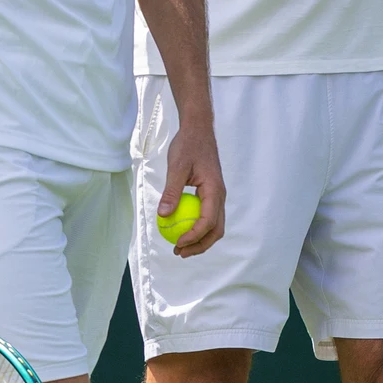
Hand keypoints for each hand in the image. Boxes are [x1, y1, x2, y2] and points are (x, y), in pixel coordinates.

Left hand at [160, 120, 226, 256]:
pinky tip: (181, 230)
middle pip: (216, 230)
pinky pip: (207, 217)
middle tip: (179, 252)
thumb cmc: (187, 145)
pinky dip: (197, 228)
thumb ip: (171, 191)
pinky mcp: (211, 194)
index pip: (208, 221)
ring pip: (214, 226)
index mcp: (214, 190)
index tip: (177, 243)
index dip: (194, 236)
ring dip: (199, 240)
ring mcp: (217, 196)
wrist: (198, 130)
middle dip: (199, 245)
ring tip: (180, 247)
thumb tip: (163, 215)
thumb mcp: (176, 167)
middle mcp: (220, 196)